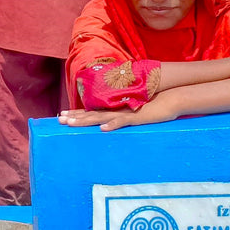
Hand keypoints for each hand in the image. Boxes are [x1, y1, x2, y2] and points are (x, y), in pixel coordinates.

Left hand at [59, 94, 180, 130]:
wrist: (170, 99)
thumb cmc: (152, 107)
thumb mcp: (133, 112)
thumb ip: (122, 115)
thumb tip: (111, 121)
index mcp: (115, 109)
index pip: (92, 111)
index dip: (77, 114)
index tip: (63, 115)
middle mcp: (116, 110)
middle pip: (91, 114)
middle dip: (75, 117)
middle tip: (59, 120)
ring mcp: (125, 113)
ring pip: (101, 117)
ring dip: (86, 121)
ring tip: (72, 124)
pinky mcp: (135, 117)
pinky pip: (122, 122)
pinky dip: (112, 125)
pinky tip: (102, 129)